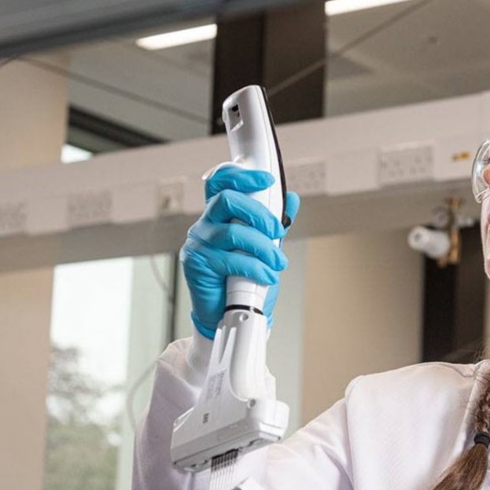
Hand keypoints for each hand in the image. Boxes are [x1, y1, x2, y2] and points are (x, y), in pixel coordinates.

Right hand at [181, 165, 300, 337]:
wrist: (230, 315)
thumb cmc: (243, 280)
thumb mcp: (265, 248)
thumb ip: (275, 224)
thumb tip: (292, 200)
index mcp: (220, 215)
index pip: (221, 182)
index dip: (240, 175)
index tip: (267, 180)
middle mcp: (206, 225)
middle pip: (227, 200)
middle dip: (258, 213)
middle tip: (276, 231)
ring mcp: (199, 243)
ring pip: (233, 233)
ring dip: (263, 247)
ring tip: (278, 263)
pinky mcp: (197, 264)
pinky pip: (229, 260)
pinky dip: (255, 268)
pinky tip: (267, 276)